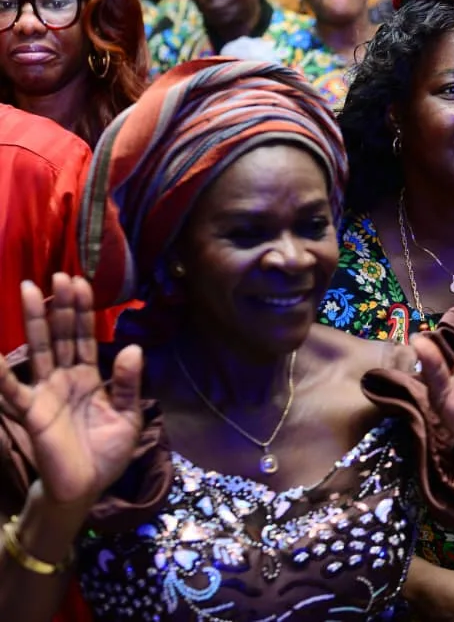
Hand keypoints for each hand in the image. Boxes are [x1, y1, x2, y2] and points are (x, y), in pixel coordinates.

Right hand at [0, 275, 143, 508]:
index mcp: (89, 377)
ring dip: (34, 321)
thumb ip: (127, 383)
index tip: (82, 282)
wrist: (88, 488)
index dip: (83, 312)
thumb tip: (132, 348)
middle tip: (60, 274)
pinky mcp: (33, 411)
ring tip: (30, 290)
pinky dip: (2, 373)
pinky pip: (13, 390)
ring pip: (39, 349)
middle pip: (60, 334)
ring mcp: (46, 392)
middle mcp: (65, 378)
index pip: (84, 337)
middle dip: (60, 306)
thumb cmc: (107, 453)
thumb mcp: (128, 416)